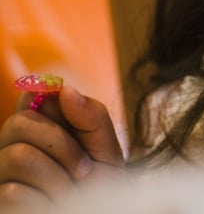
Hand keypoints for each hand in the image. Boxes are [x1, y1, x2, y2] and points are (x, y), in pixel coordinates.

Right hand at [0, 86, 125, 207]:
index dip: (47, 96)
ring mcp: (3, 175)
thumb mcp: (105, 147)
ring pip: (19, 157)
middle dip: (62, 144)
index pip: (30, 97)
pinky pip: (14, 191)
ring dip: (58, 177)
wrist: (100, 213)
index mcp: (40, 129)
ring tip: (70, 191)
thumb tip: (64, 90)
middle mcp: (13, 148)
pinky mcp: (1, 200)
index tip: (66, 102)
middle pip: (19, 123)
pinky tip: (52, 205)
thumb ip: (91, 117)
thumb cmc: (100, 184)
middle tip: (84, 168)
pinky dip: (45, 200)